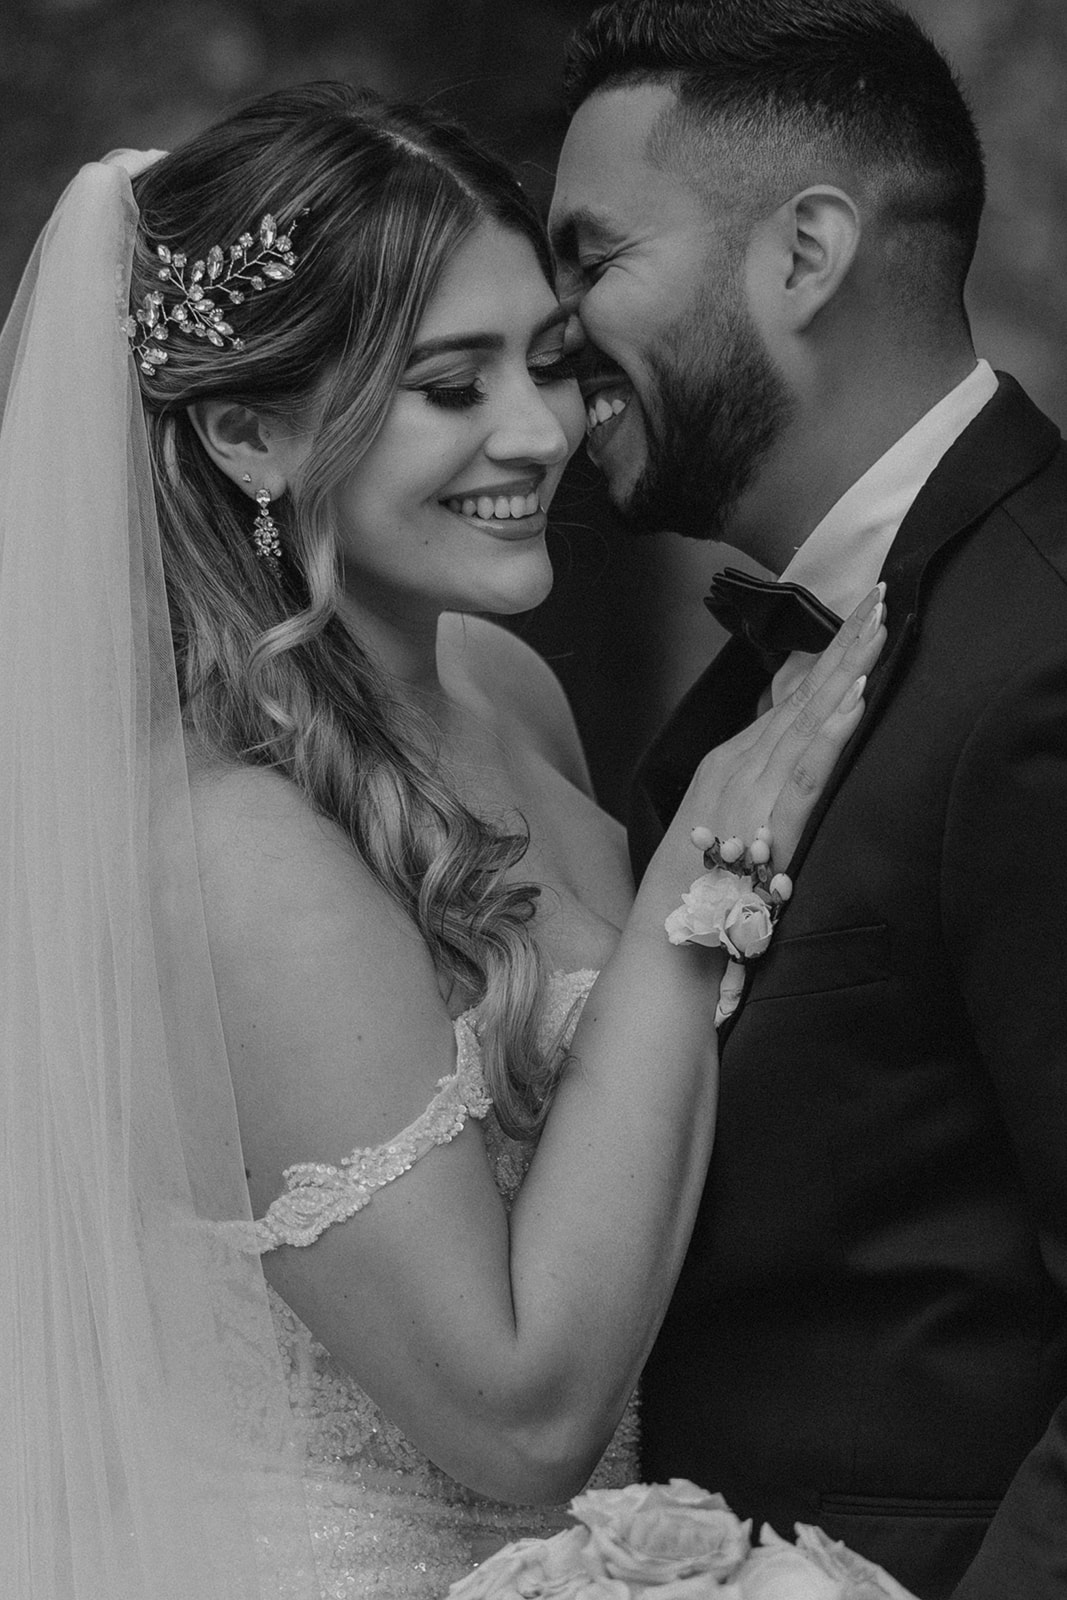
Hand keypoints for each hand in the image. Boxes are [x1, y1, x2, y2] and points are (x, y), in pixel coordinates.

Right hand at [655, 584, 886, 890]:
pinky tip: (855, 699)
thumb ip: (755, 784)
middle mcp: (739, 767)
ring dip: (845, 670)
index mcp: (730, 763)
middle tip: (880, 597)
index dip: (829, 656)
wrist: (666, 942)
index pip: (791, 699)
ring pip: (808, 721)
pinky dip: (831, 733)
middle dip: (844, 645)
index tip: (862, 616)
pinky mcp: (768, 827)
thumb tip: (787, 751)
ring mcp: (751, 793)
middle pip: (803, 696)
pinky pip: (807, 773)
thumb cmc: (698, 891)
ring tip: (877, 628)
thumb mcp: (724, 821)